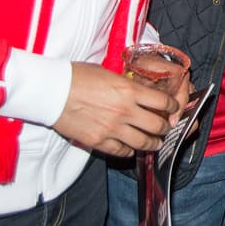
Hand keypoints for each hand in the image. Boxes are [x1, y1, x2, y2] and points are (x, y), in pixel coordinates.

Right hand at [53, 62, 178, 156]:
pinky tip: (130, 148)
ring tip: (155, 143)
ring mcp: (112, 129)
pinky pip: (121, 152)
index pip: (163, 102)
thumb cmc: (78, 76)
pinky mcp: (98, 141)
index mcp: (129, 91)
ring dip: (152, 143)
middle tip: (166, 127)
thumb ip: (126, 86)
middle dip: (165, 127)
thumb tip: (138, 92)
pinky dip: (129, 151)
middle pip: (157, 125)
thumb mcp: (109, 73)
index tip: (173, 107)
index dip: (172, 106)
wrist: (52, 91)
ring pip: (143, 143)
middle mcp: (125, 111)